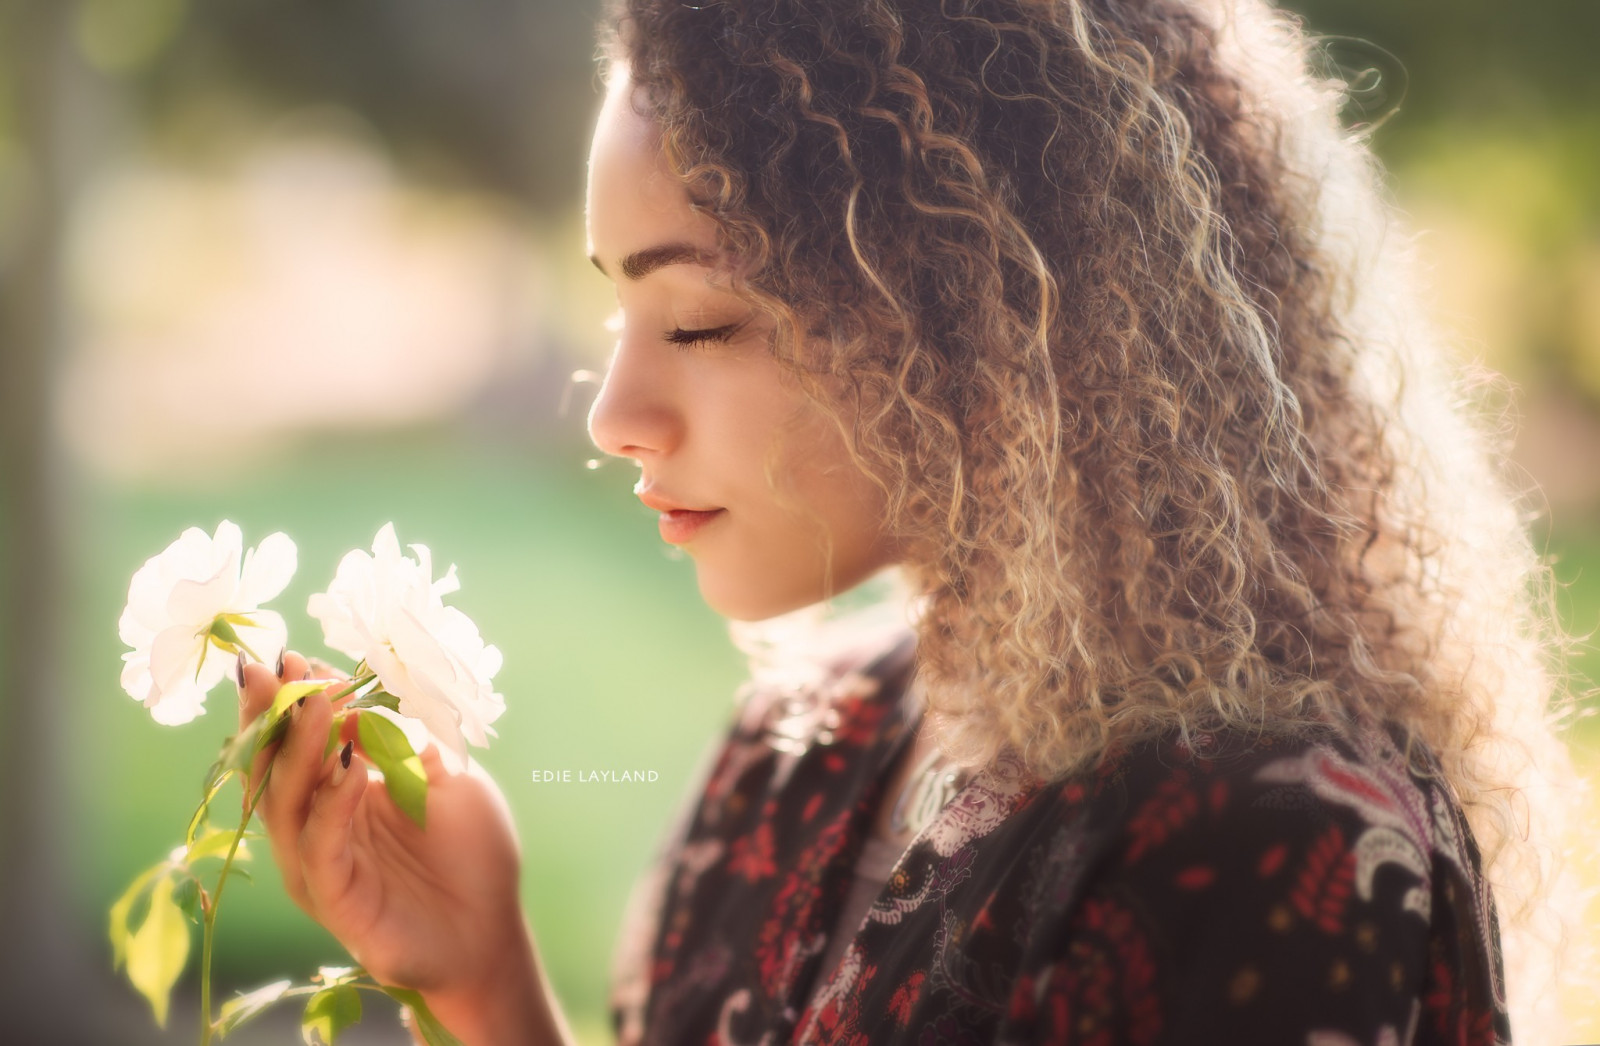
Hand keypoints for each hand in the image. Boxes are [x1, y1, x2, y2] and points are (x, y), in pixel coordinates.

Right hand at [236, 650, 537, 1010]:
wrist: (492, 931)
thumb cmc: (473, 856)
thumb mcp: (446, 778)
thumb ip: (402, 742)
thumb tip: (359, 699)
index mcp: (338, 795)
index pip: (299, 741)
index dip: (294, 700)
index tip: (293, 655)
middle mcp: (316, 827)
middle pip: (275, 767)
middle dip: (272, 715)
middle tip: (274, 668)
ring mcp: (319, 865)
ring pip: (287, 804)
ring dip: (298, 751)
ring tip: (315, 704)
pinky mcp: (334, 900)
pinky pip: (321, 849)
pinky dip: (332, 808)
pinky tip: (351, 770)